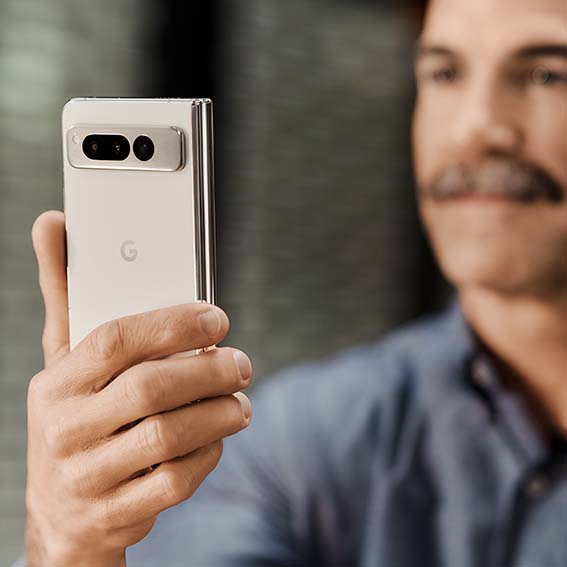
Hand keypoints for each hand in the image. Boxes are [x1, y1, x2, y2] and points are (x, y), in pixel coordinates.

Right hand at [25, 211, 252, 566]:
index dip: (174, 323)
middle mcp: (65, 429)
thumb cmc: (75, 417)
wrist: (62, 514)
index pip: (115, 339)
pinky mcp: (115, 513)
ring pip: (170, 436)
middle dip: (210, 370)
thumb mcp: (63, 360)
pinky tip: (217, 438)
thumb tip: (54, 224)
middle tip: (242, 362)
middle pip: (152, 388)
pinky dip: (208, 455)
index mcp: (56, 383)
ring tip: (240, 400)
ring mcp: (88, 476)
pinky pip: (176, 480)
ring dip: (219, 413)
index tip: (217, 318)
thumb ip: (67, 295)